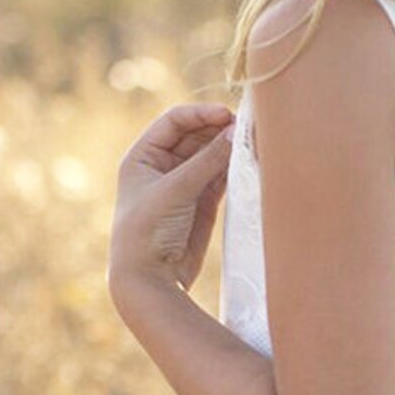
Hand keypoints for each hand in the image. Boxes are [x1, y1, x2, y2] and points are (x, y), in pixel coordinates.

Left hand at [108, 101, 234, 314]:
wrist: (149, 280)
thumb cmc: (147, 231)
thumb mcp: (175, 190)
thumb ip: (207, 160)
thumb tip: (237, 131)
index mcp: (142, 157)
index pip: (174, 122)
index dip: (200, 114)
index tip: (227, 115)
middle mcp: (162, 167)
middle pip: (195, 136)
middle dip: (219, 129)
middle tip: (246, 127)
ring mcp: (183, 185)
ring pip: (210, 156)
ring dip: (229, 149)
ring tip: (252, 142)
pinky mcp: (201, 204)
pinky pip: (220, 177)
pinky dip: (233, 169)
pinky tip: (248, 163)